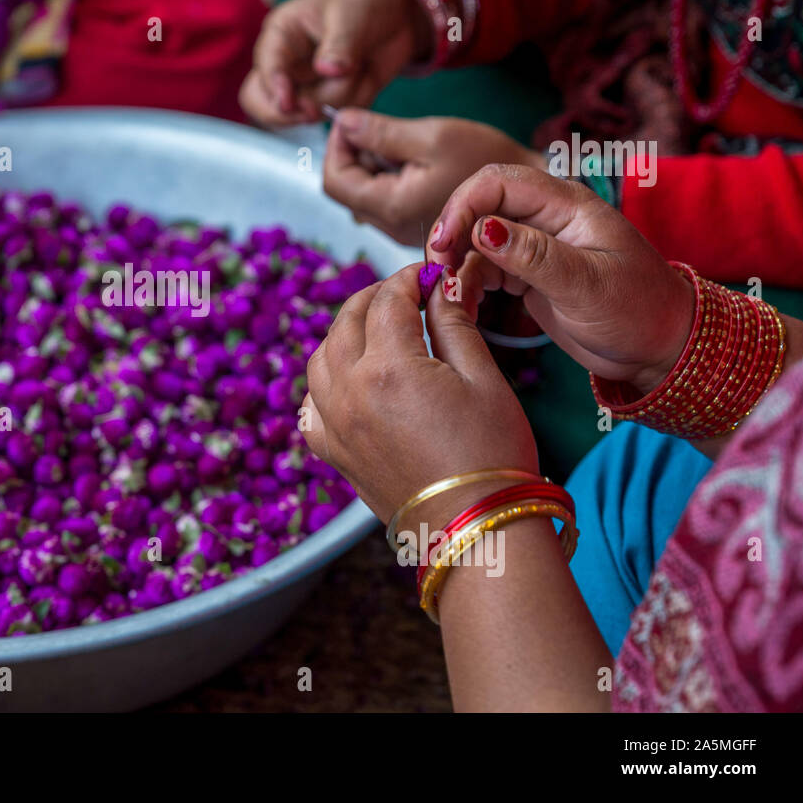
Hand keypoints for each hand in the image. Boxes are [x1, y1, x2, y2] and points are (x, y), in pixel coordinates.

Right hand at [239, 0, 431, 125]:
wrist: (398, 16)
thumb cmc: (365, 3)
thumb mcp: (352, 16)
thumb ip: (339, 45)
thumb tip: (326, 70)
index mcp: (282, 35)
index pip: (265, 68)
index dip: (274, 88)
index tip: (288, 104)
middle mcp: (287, 64)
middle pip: (263, 104)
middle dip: (287, 113)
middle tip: (313, 112)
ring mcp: (306, 86)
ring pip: (308, 112)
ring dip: (340, 96)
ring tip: (362, 67)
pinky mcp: (329, 100)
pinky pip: (336, 115)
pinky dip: (356, 100)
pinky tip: (367, 76)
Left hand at [301, 264, 538, 524]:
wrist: (476, 528)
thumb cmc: (491, 453)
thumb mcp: (483, 379)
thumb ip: (454, 325)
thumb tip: (439, 287)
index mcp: (388, 367)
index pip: (388, 300)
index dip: (411, 279)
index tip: (430, 274)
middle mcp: (348, 391)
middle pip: (347, 321)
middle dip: (375, 298)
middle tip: (404, 293)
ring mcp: (333, 423)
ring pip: (321, 357)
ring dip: (345, 333)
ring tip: (377, 328)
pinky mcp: (332, 451)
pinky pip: (311, 404)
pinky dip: (326, 381)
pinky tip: (350, 378)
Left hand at [323, 110, 545, 244]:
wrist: (529, 187)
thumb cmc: (487, 158)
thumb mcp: (432, 136)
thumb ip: (381, 133)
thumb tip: (342, 122)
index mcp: (390, 206)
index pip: (334, 181)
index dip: (335, 147)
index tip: (351, 120)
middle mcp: (390, 226)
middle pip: (345, 189)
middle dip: (354, 154)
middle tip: (380, 127)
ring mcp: (401, 229)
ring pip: (363, 194)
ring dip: (371, 164)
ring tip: (403, 143)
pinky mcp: (413, 225)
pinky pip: (384, 199)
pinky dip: (388, 175)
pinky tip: (414, 159)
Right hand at [427, 164, 694, 394]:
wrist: (659, 349)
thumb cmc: (637, 312)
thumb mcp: (586, 285)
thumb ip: (534, 256)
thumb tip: (481, 228)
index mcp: (567, 204)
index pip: (497, 182)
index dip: (462, 207)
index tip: (443, 246)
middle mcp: (547, 217)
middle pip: (479, 205)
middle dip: (451, 233)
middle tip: (436, 271)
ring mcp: (535, 244)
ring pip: (476, 238)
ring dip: (456, 262)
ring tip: (448, 294)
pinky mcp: (527, 273)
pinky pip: (484, 267)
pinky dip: (467, 282)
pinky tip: (460, 303)